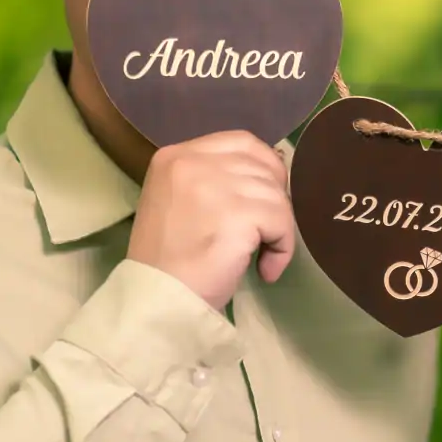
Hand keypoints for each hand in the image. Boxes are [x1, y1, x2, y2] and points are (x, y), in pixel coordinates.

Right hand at [128, 131, 296, 310]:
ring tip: (260, 256)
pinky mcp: (238, 212)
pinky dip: (282, 247)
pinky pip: (282, 221)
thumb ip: (212, 181)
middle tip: (264, 231)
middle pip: (263, 165)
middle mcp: (192, 161)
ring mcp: (216, 184)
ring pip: (276, 194)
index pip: (241, 142)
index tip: (262, 200)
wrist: (158, 299)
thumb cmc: (167, 261)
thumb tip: (265, 177)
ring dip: (278, 227)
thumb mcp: (178, 202)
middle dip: (273, 198)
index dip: (262, 169)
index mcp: (175, 156)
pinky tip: (265, 269)